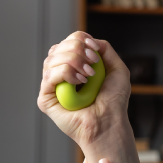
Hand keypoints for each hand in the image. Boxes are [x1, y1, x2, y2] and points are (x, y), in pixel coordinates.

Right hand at [39, 32, 152, 162]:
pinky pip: (49, 76)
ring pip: (52, 58)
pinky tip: (79, 82)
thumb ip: (105, 49)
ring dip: (73, 61)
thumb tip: (89, 40)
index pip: (68, 42)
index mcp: (73, 65)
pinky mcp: (45, 99)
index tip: (95, 52)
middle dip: (77, 50)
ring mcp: (51, 86)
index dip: (80, 40)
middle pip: (59, 47)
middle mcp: (60, 74)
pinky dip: (66, 73)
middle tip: (92, 66)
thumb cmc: (113, 101)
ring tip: (88, 76)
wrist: (109, 122)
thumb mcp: (117, 69)